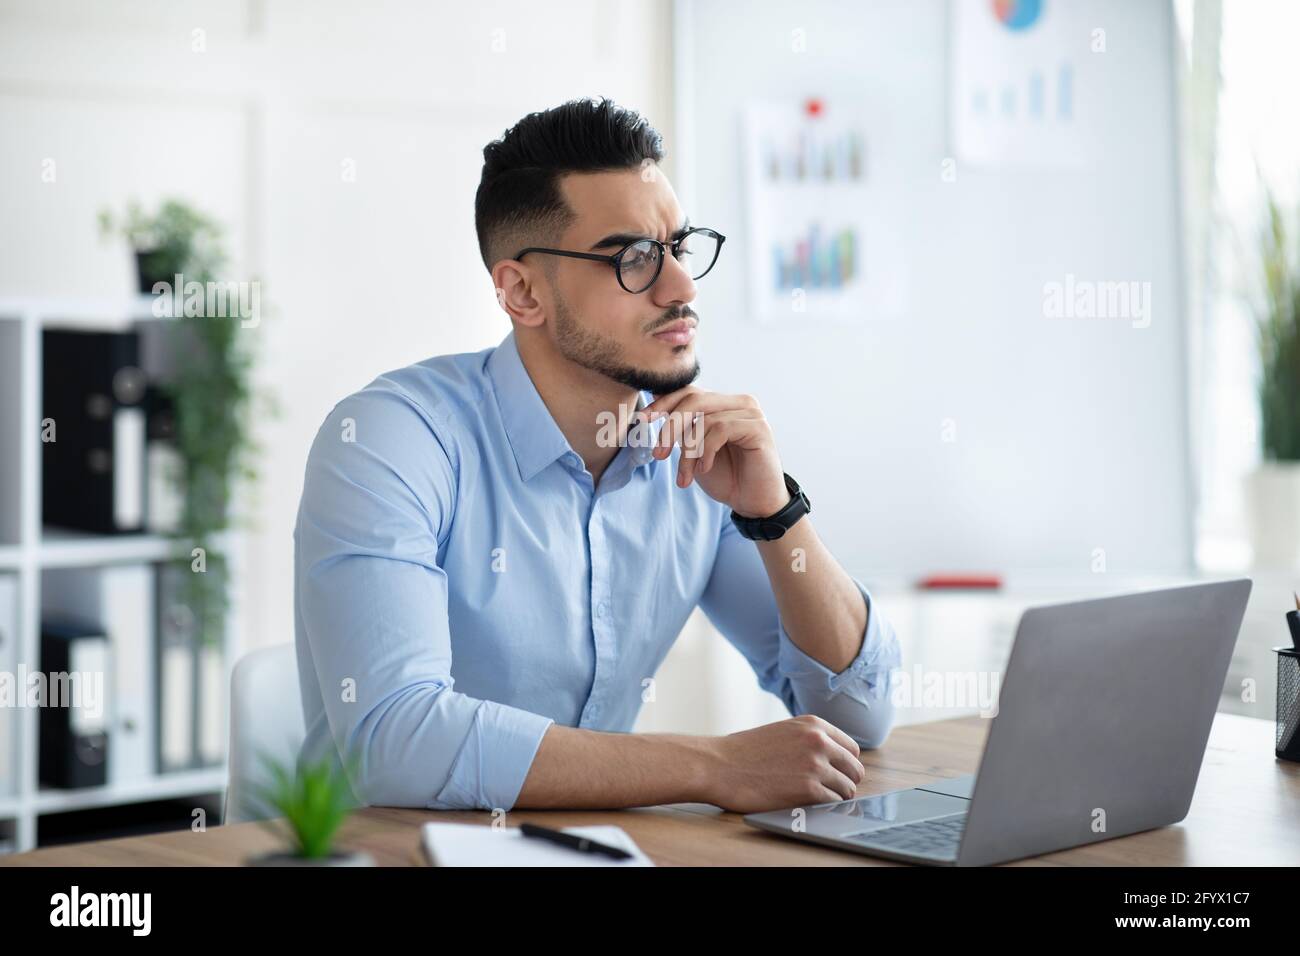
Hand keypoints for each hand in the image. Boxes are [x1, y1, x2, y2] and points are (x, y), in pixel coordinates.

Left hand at [641, 387, 788, 517]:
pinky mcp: (758, 427)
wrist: (753, 503)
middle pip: (693, 400)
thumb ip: (681, 429)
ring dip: (688, 452)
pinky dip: (706, 451)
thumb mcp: (694, 451)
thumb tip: (652, 404)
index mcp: (723, 404)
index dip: (662, 403)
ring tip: (685, 476)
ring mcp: (751, 413)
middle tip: (658, 454)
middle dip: (670, 427)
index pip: (688, 392)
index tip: (642, 419)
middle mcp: (738, 402)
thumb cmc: (725, 478)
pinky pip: (721, 430)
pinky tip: (705, 468)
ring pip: (704, 420)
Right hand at [700, 715, 864, 812]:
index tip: (836, 774)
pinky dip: (824, 808)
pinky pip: (833, 803)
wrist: (719, 765)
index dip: (845, 765)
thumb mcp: (783, 731)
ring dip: (835, 797)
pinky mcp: (809, 789)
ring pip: (847, 789)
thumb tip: (834, 759)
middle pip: (854, 769)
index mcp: (813, 724)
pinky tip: (807, 805)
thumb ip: (809, 740)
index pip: (851, 748)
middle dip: (845, 781)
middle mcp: (819, 741)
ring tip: (815, 799)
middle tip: (829, 791)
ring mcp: (815, 765)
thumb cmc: (745, 752)